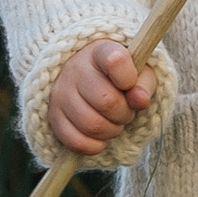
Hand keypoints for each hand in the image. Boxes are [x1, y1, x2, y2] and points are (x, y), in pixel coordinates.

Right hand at [49, 38, 158, 157]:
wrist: (86, 80)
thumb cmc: (118, 77)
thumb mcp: (138, 73)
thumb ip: (143, 84)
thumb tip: (141, 101)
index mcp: (99, 51)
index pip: (115, 61)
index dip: (129, 78)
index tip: (129, 84)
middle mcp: (75, 68)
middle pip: (107, 101)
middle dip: (124, 113)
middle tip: (125, 110)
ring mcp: (60, 93)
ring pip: (92, 124)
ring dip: (111, 130)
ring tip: (113, 122)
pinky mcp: (54, 117)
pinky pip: (76, 141)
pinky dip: (95, 145)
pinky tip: (100, 136)